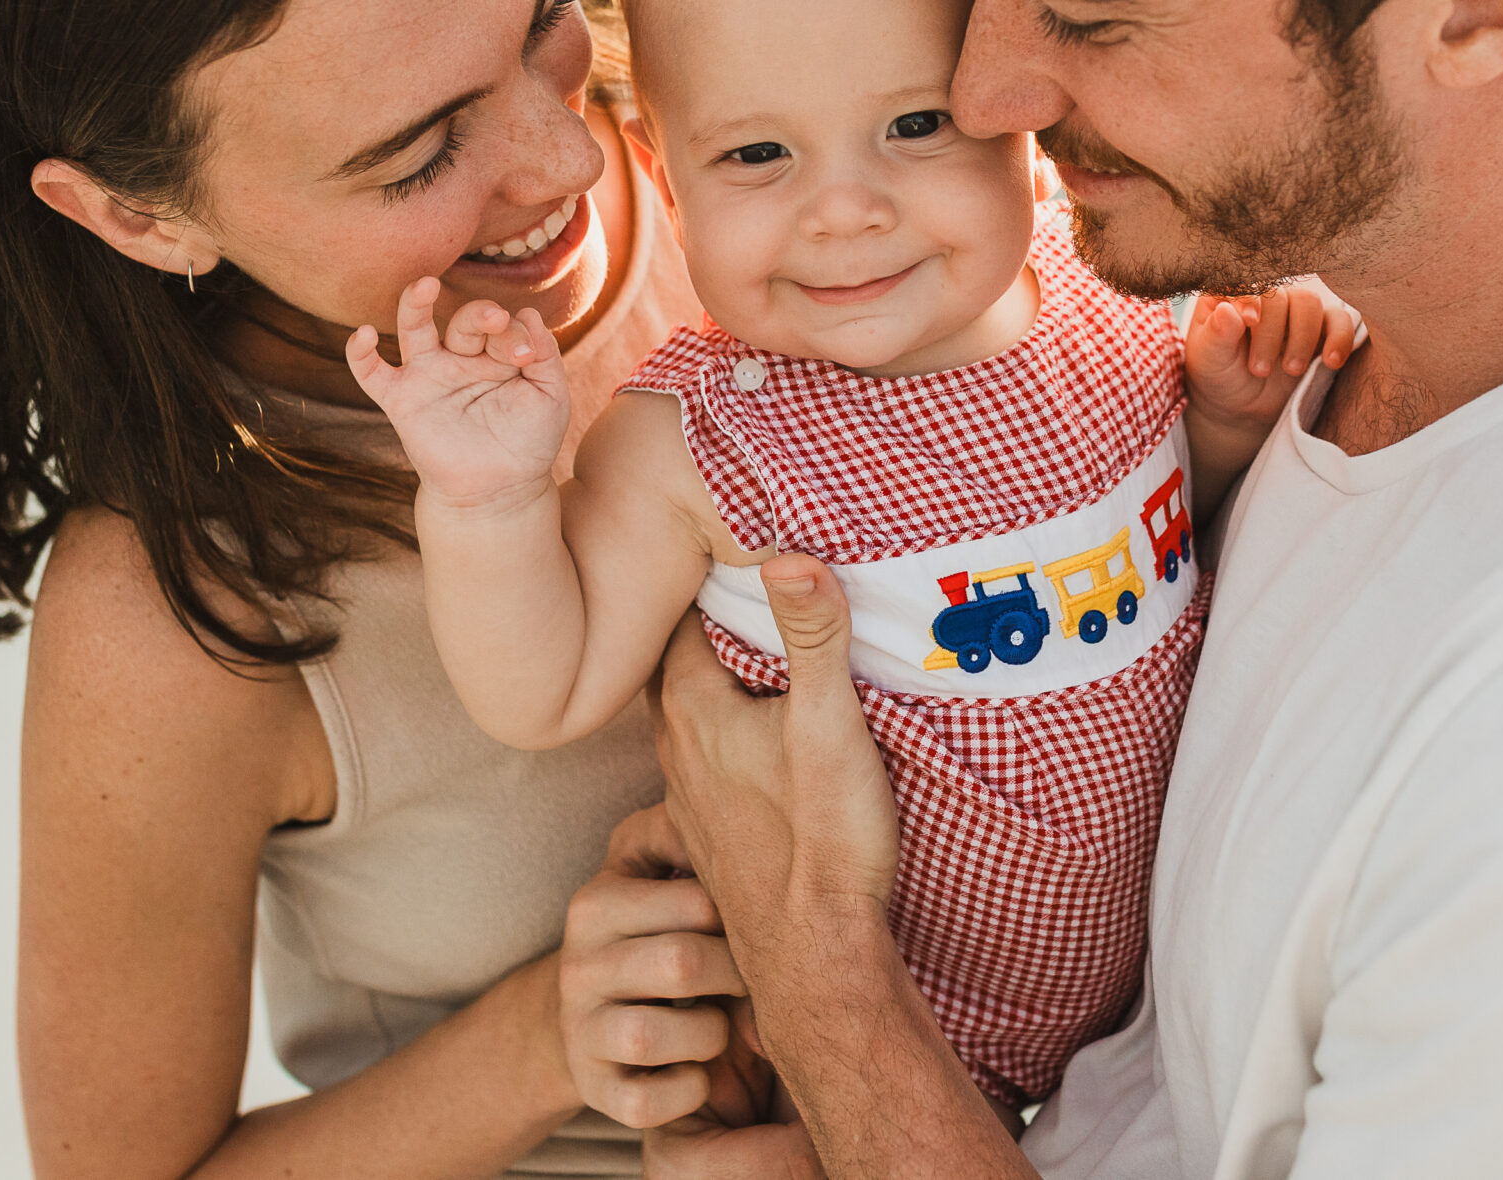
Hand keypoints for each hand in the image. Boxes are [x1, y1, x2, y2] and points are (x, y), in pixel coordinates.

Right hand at [344, 276, 569, 506]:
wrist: (499, 492)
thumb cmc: (528, 442)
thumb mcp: (550, 396)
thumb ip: (545, 354)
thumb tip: (530, 314)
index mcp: (497, 352)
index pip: (503, 325)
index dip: (515, 333)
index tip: (527, 358)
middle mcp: (461, 357)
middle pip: (465, 320)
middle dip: (480, 314)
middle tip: (496, 320)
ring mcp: (430, 375)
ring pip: (415, 329)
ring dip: (416, 304)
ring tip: (426, 285)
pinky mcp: (402, 401)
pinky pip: (372, 373)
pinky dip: (360, 354)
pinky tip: (363, 335)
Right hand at [557, 806, 754, 1129]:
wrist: (578, 1016)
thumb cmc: (643, 931)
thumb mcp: (644, 869)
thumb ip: (677, 828)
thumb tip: (730, 797)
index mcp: (596, 903)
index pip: (692, 901)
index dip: (739, 917)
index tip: (754, 924)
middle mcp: (578, 966)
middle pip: (680, 963)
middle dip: (734, 975)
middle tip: (752, 980)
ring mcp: (581, 1031)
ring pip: (657, 1036)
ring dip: (709, 1035)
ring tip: (719, 1025)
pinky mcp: (594, 1090)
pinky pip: (647, 1103)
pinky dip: (685, 1091)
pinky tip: (698, 1073)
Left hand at [654, 558, 900, 949]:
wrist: (815, 960)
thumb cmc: (821, 840)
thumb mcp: (829, 722)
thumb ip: (813, 635)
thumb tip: (790, 553)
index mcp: (695, 711)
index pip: (680, 622)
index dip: (700, 580)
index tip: (721, 542)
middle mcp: (676, 751)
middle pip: (673, 668)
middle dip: (696, 629)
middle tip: (729, 587)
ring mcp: (688, 799)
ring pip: (685, 720)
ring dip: (709, 686)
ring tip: (748, 656)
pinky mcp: (711, 837)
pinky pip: (703, 767)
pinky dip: (720, 739)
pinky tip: (754, 743)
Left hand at [1184, 274, 1358, 434]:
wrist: (1243, 407)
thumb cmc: (1219, 376)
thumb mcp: (1209, 360)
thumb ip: (1216, 334)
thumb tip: (1227, 310)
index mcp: (1230, 295)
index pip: (1245, 282)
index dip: (1251, 299)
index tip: (1250, 323)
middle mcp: (1264, 296)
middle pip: (1280, 294)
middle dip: (1272, 333)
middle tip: (1259, 370)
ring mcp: (1294, 311)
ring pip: (1309, 303)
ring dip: (1303, 336)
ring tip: (1291, 370)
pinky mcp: (1321, 329)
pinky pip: (1340, 321)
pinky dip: (1340, 337)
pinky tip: (1330, 360)